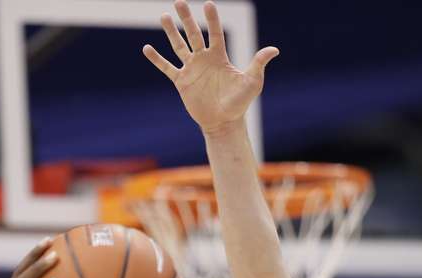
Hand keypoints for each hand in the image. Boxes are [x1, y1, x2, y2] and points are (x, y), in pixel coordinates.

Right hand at [143, 0, 278, 134]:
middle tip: (179, 2)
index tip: (208, 3)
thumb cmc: (240, 102)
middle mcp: (204, 59)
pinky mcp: (181, 81)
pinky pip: (167, 68)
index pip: (215, 33)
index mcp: (219, 56)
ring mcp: (191, 69)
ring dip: (171, 32)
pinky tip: (147, 48)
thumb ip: (258, 63)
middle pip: (193, 34)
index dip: (212, 19)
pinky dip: (157, 59)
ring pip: (179, 46)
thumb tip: (274, 50)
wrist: (223, 122)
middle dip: (187, 18)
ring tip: (164, 17)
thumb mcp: (252, 81)